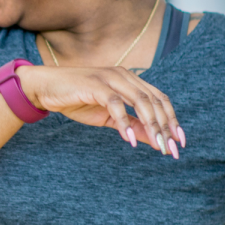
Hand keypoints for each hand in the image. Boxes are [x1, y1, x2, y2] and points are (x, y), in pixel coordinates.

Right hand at [19, 64, 184, 157]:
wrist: (46, 89)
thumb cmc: (77, 100)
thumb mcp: (108, 118)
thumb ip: (131, 125)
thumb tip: (153, 139)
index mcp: (130, 80)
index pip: (159, 98)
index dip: (171, 119)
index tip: (179, 141)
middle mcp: (124, 76)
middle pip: (154, 100)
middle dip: (165, 126)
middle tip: (171, 149)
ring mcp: (110, 78)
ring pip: (140, 101)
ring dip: (151, 125)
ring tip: (158, 145)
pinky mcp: (95, 85)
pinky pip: (115, 104)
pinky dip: (124, 122)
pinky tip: (128, 140)